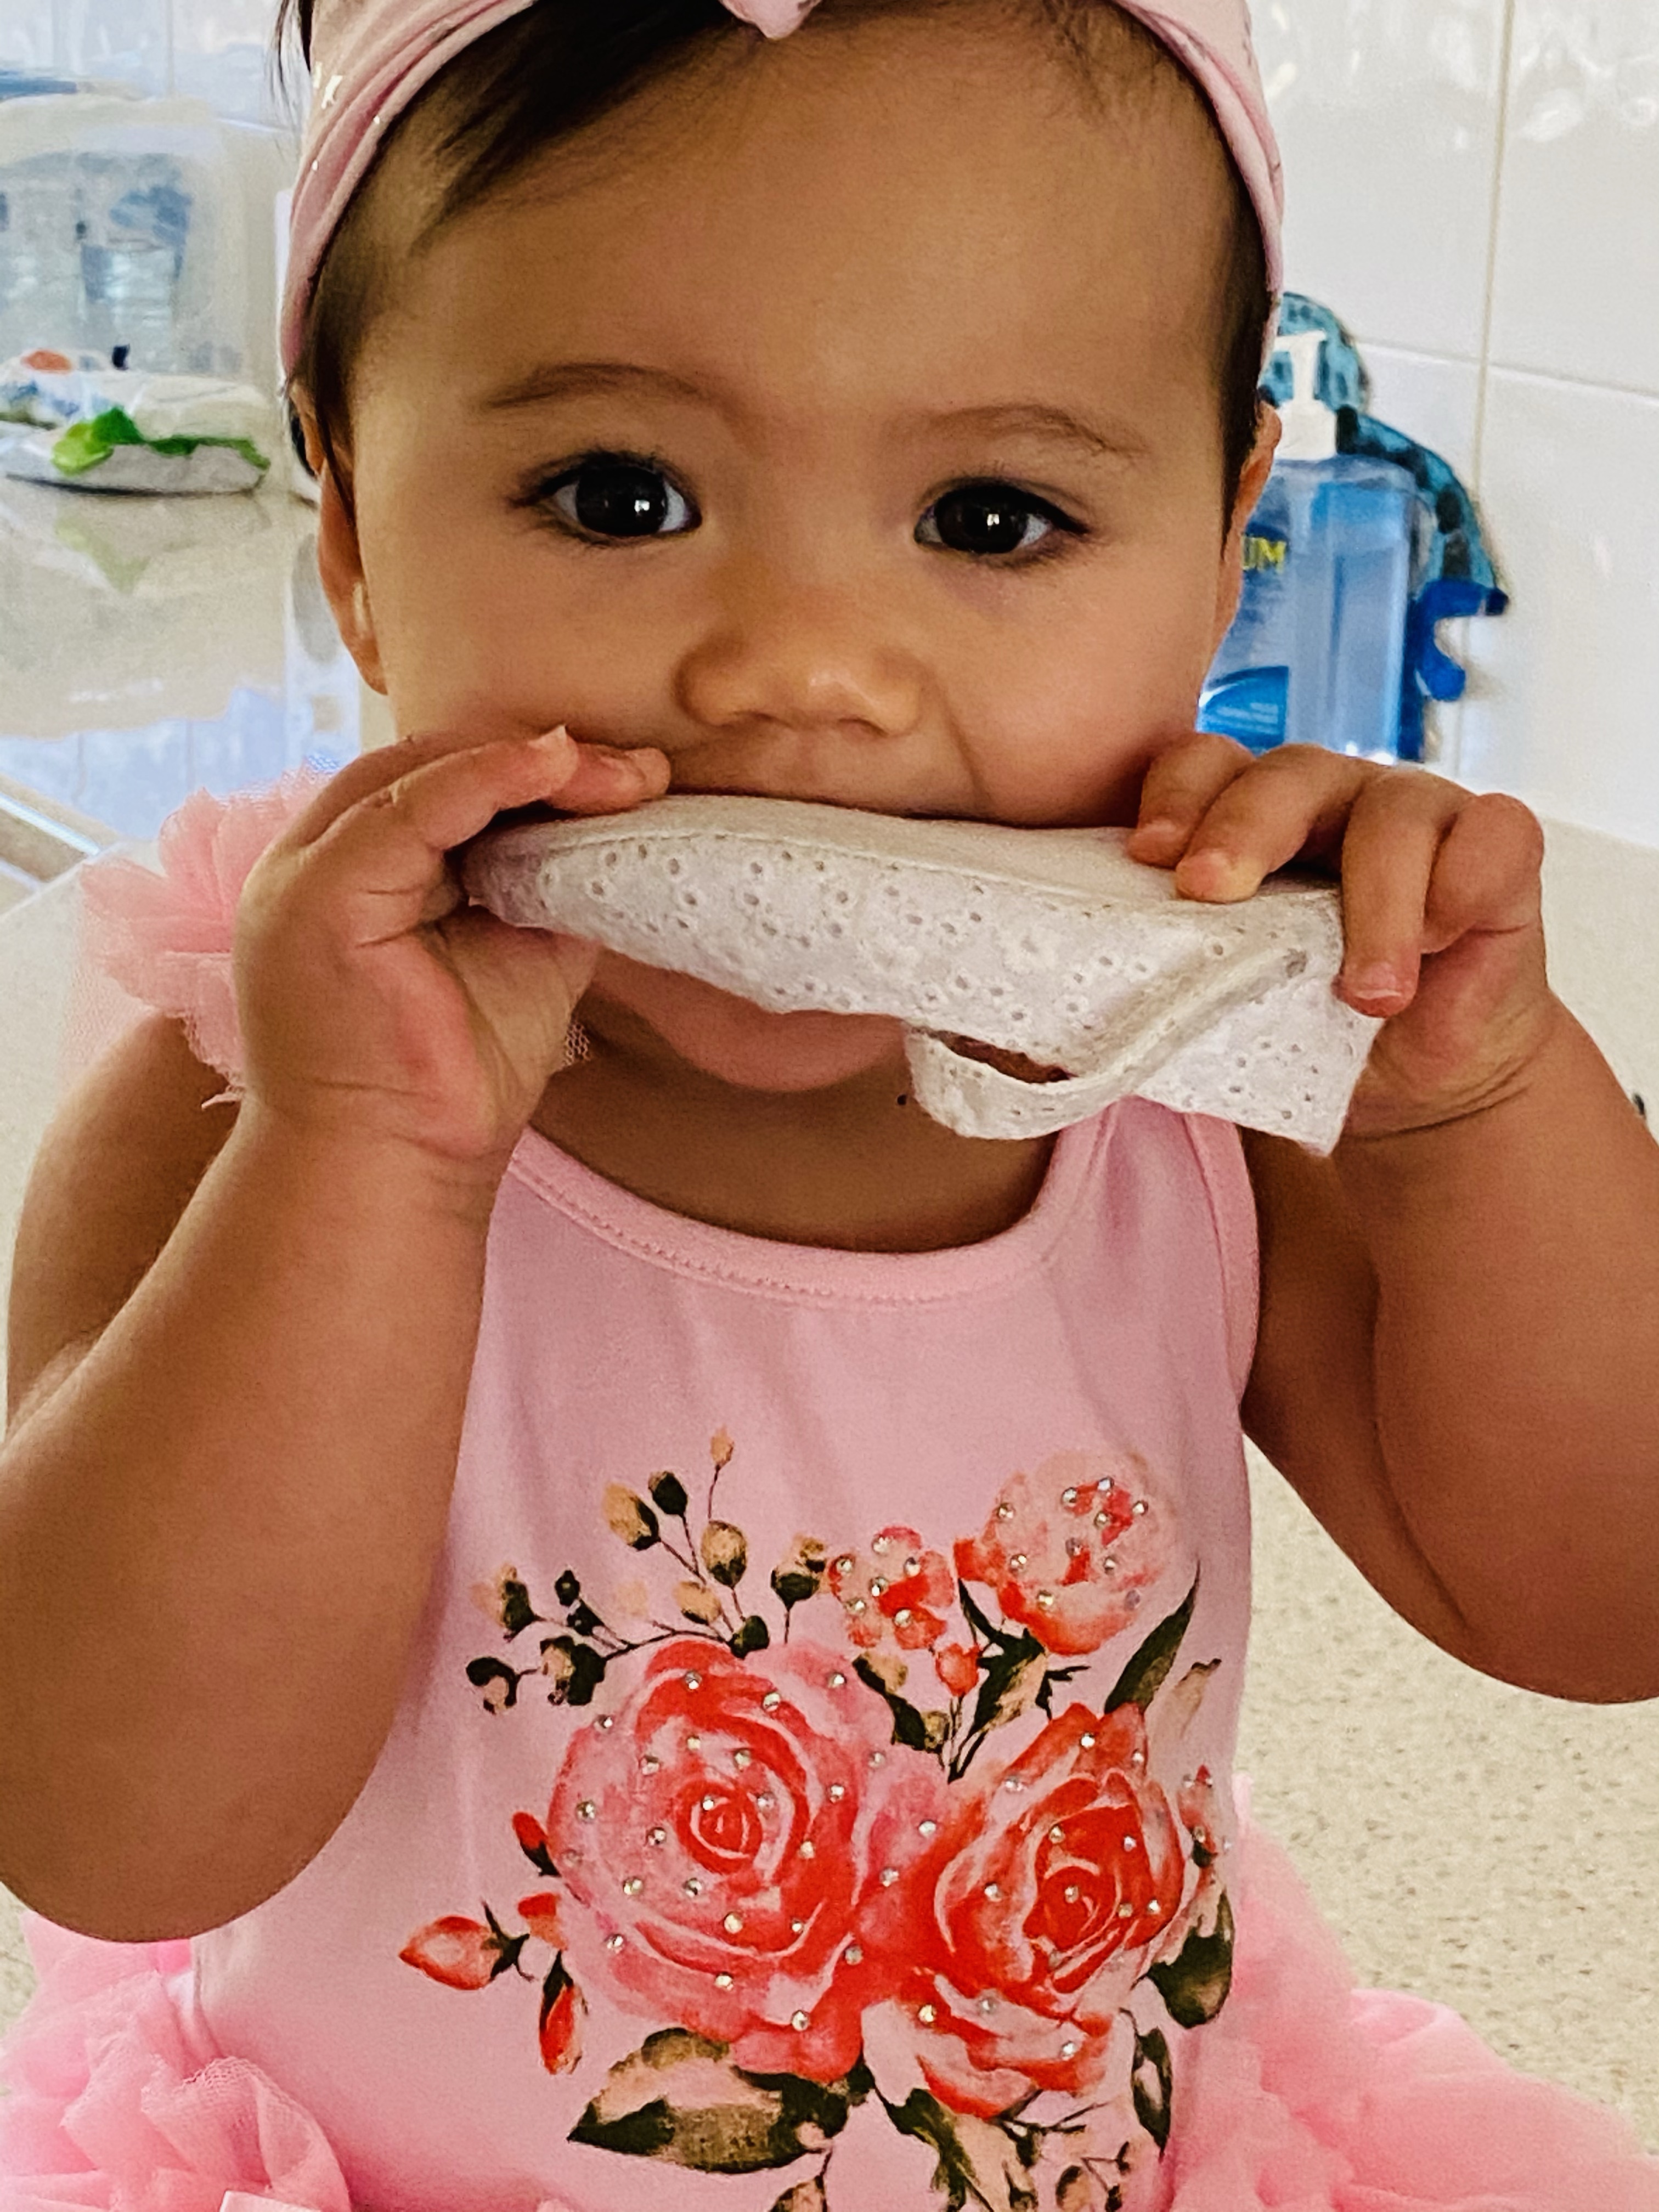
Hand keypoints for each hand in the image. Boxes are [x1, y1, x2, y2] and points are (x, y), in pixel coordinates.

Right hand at [233, 725, 670, 1171]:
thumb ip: (546, 884)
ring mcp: (303, 878)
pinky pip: (409, 810)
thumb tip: (616, 824)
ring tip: (621, 774)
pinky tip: (557, 767)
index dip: (528, 769)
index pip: (437, 787)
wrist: (400, 1170)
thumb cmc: (453, 1084)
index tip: (628, 777)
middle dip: (539, 758)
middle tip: (639, 770)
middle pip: (427, 768)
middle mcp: (312, 866)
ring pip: (419, 776)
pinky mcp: (318, 900)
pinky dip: (487, 778)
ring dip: (528, 763)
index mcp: (351, 878)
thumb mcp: (519, 956)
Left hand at [1126, 734, 1555, 1136]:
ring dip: (1374, 903)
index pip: (1200, 768)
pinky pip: (1492, 833)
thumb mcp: (1226, 1006)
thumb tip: (1049, 1035)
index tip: (1145, 858)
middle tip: (1211, 893)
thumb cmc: (1305, 1028)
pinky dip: (1462, 885)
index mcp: (1246, 817)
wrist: (1409, 1079)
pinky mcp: (1496, 848)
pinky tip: (1442, 940)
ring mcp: (1416, 812)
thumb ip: (1162, 986)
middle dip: (1244, 829)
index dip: (1173, 799)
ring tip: (1363, 995)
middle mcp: (1327, 798)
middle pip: (1287, 773)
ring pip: (1393, 810)